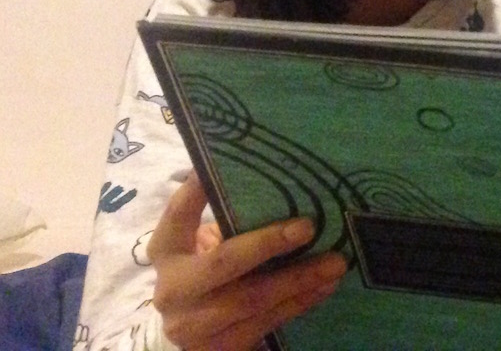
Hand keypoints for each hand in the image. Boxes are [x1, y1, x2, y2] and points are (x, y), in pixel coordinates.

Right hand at [149, 174, 346, 350]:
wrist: (189, 333)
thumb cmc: (206, 271)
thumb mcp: (204, 243)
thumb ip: (228, 219)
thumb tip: (277, 178)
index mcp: (166, 252)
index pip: (176, 216)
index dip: (195, 192)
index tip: (216, 168)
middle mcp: (173, 290)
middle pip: (223, 263)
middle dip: (268, 244)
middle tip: (308, 227)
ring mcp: (193, 326)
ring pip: (253, 300)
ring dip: (298, 279)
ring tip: (334, 262)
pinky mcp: (219, 349)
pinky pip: (267, 323)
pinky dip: (300, 303)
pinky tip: (324, 286)